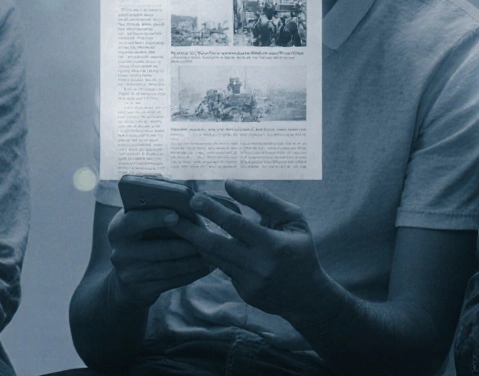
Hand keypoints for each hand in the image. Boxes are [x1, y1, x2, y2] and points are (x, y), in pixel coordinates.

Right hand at [106, 207, 213, 307]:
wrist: (126, 278)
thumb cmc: (142, 237)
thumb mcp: (140, 221)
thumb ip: (157, 207)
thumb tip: (193, 195)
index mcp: (118, 229)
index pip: (135, 221)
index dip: (155, 218)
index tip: (176, 215)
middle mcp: (120, 252)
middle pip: (158, 248)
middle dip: (186, 242)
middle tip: (208, 236)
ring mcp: (130, 274)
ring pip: (169, 266)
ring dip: (194, 259)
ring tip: (212, 251)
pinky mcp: (142, 290)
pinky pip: (172, 281)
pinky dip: (192, 273)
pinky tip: (207, 265)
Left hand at [172, 180, 334, 324]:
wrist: (306, 294)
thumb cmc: (299, 248)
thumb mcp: (292, 219)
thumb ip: (263, 200)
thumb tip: (230, 185)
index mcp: (273, 244)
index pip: (236, 224)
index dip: (213, 210)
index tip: (195, 198)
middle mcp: (258, 266)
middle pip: (215, 245)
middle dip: (191, 229)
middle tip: (172, 215)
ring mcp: (249, 282)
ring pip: (214, 258)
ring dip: (194, 242)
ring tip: (178, 226)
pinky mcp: (243, 292)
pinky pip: (222, 269)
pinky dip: (209, 255)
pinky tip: (197, 243)